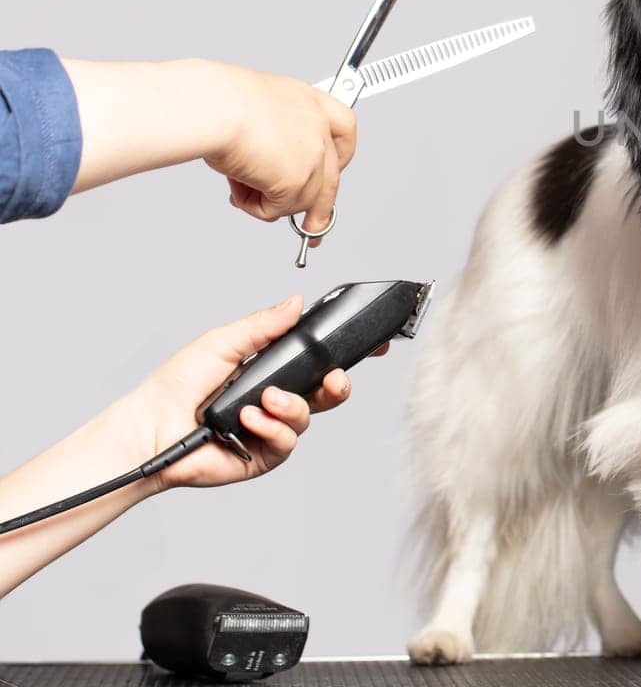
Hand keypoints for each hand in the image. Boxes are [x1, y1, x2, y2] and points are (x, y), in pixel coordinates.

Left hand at [121, 296, 352, 489]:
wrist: (150, 427)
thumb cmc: (177, 385)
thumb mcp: (223, 342)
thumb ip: (263, 325)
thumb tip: (297, 301)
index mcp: (273, 371)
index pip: (319, 361)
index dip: (346, 356)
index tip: (374, 345)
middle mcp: (277, 400)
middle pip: (327, 393)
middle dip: (339, 385)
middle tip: (334, 379)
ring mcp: (272, 429)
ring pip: (308, 417)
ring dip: (290, 407)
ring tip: (263, 401)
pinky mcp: (264, 456)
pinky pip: (288, 441)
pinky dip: (272, 428)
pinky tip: (249, 420)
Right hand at [204, 63, 356, 230]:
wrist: (215, 106)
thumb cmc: (221, 102)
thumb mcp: (258, 111)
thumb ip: (276, 138)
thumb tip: (267, 167)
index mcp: (310, 103)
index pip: (344, 131)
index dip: (338, 157)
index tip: (331, 173)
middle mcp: (318, 128)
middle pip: (331, 178)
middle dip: (320, 208)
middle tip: (313, 225)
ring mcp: (313, 156)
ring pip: (302, 200)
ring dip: (268, 201)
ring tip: (239, 186)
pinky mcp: (298, 180)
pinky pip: (277, 209)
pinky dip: (254, 206)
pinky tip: (237, 190)